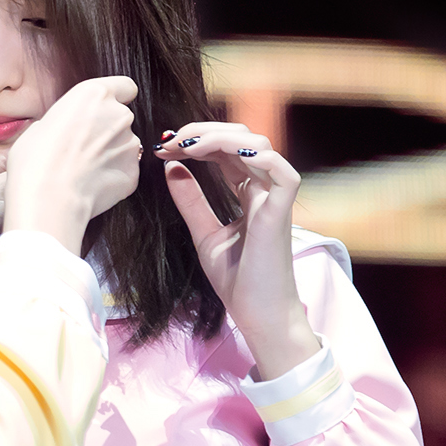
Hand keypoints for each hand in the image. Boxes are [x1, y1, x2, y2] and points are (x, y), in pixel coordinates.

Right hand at [0, 76, 141, 253]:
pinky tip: (90, 186)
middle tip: (81, 148)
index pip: (124, 87)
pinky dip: (112, 177)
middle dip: (107, 130)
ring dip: (109, 154)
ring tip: (83, 171)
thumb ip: (63, 121)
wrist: (48, 201)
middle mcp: (119, 115)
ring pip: (124, 145)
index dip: (116, 98)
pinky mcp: (133, 172)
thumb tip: (64, 131)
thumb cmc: (35, 162)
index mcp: (94, 95)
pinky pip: (124, 171)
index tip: (105, 109)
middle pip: (121, 118)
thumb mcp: (38, 128)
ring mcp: (130, 145)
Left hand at [156, 121, 319, 379]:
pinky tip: (221, 153)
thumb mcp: (203, 233)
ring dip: (220, 137)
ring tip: (186, 145)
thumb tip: (171, 167)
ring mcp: (275, 197)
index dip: (195, 141)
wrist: (257, 314)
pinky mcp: (282, 211)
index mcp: (248, 192)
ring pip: (259, 144)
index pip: (225, 150)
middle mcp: (264, 188)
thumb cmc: (237, 280)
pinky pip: (282, 171)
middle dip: (203, 132)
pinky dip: (257, 155)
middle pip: (241, 137)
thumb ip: (190, 201)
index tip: (162, 147)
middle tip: (168, 141)